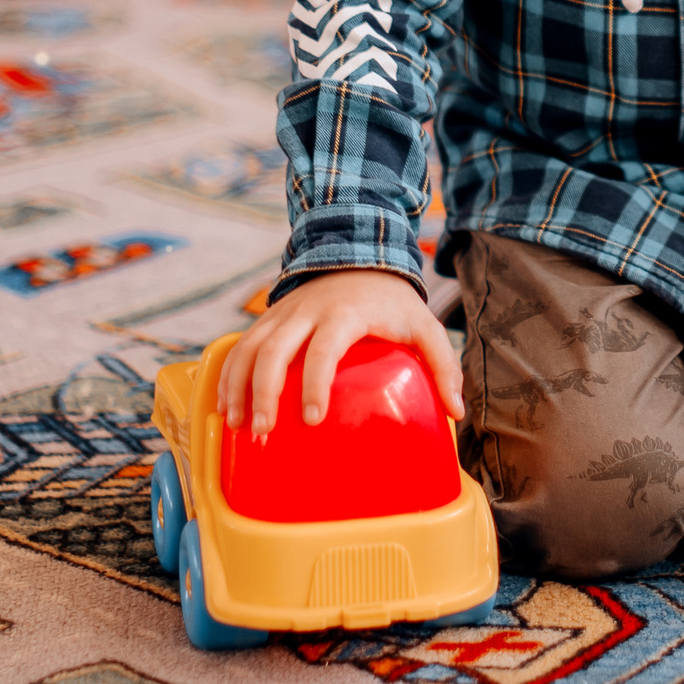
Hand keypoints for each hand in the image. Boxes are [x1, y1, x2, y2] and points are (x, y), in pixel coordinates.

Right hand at [215, 268, 462, 437]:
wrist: (359, 253)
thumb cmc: (392, 301)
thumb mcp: (424, 325)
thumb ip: (442, 364)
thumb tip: (457, 411)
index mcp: (344, 313)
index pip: (323, 349)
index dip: (313, 384)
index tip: (311, 419)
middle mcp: (306, 311)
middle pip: (273, 351)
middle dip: (263, 392)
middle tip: (264, 431)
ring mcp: (282, 313)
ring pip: (248, 348)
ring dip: (238, 387)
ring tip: (239, 426)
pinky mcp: (269, 318)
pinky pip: (240, 346)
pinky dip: (228, 376)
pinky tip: (226, 407)